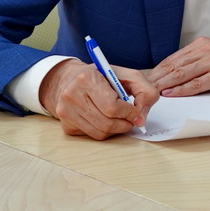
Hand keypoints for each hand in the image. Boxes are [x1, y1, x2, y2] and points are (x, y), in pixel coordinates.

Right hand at [39, 58, 156, 139]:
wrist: (70, 79)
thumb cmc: (102, 76)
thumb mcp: (127, 75)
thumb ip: (144, 90)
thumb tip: (142, 117)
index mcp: (87, 78)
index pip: (112, 107)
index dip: (129, 113)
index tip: (138, 115)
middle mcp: (72, 95)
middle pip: (106, 123)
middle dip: (125, 124)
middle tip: (132, 120)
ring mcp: (66, 111)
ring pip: (100, 133)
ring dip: (116, 130)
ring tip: (122, 120)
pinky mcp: (66, 124)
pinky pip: (91, 135)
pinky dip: (104, 131)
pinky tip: (105, 119)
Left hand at [148, 36, 209, 97]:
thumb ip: (198, 60)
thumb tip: (174, 75)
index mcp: (203, 44)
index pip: (174, 58)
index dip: (158, 69)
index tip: (144, 79)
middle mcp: (208, 50)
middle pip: (175, 65)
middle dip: (156, 78)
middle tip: (141, 88)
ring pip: (183, 74)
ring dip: (165, 84)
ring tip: (151, 92)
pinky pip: (198, 83)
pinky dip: (182, 90)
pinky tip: (171, 94)